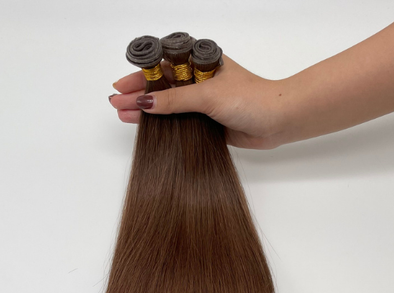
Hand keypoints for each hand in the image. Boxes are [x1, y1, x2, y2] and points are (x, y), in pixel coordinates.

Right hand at [108, 56, 294, 149]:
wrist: (277, 121)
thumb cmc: (249, 99)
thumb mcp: (208, 95)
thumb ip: (175, 100)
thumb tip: (145, 103)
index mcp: (199, 62)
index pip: (162, 65)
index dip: (140, 75)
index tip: (121, 87)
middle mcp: (199, 80)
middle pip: (161, 86)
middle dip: (139, 95)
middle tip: (116, 104)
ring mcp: (202, 102)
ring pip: (168, 105)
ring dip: (147, 111)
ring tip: (124, 116)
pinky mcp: (206, 122)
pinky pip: (179, 122)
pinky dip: (163, 126)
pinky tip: (146, 129)